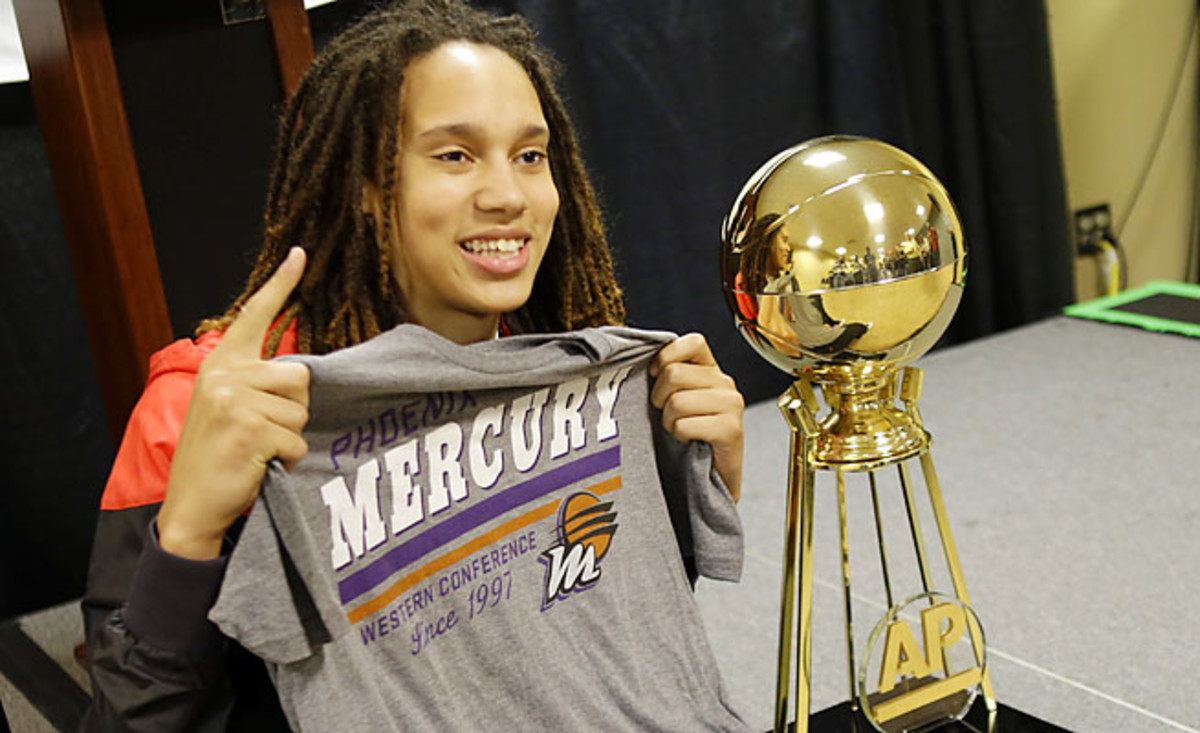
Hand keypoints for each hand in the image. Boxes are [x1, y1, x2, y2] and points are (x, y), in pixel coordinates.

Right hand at [157, 248, 310, 559]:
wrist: (191, 506)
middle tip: (261, 431)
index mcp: (221, 365)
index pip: (256, 316)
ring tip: (256, 449)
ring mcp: (235, 400)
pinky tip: (258, 465)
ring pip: (301, 410)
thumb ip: (254, 383)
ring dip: (289, 436)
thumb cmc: (218, 457)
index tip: (301, 253)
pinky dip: (286, 459)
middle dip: (292, 407)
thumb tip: (300, 374)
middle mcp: (225, 375)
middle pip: (300, 375)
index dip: (281, 284)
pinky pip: (296, 440)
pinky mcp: (250, 428)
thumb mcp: (226, 408)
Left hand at [649, 333, 744, 501]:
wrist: (709, 479)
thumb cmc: (686, 436)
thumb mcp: (675, 398)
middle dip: (660, 399)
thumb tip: (636, 355)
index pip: (692, 342)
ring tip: (680, 432)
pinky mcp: (731, 430)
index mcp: (712, 369)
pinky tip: (690, 442)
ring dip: (669, 422)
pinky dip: (679, 437)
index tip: (655, 377)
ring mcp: (732, 405)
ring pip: (677, 401)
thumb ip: (666, 374)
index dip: (666, 358)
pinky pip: (685, 425)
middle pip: (673, 373)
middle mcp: (726, 382)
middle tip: (669, 416)